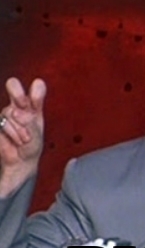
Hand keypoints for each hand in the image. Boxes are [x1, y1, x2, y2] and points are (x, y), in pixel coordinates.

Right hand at [0, 77, 46, 195]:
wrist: (20, 162)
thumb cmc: (31, 146)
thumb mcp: (36, 135)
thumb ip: (29, 122)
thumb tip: (17, 112)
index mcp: (34, 106)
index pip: (36, 89)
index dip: (36, 90)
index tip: (38, 89)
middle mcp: (19, 106)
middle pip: (13, 85)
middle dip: (18, 94)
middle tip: (23, 105)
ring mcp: (6, 112)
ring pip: (9, 111)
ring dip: (19, 129)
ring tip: (24, 140)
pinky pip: (1, 123)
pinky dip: (10, 134)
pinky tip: (14, 141)